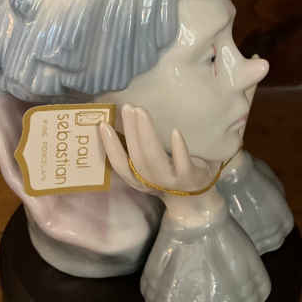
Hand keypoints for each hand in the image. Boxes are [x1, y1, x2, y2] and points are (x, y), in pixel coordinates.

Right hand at [99, 104, 218, 200]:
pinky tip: (175, 131)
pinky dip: (179, 148)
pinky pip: (183, 165)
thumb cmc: (170, 170)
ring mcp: (172, 181)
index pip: (120, 164)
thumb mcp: (150, 164)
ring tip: (142, 112)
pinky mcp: (191, 177)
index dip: (110, 146)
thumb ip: (136, 146)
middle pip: (137, 158)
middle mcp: (152, 182)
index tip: (103, 124)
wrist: (198, 195)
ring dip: (146, 134)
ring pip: (154, 160)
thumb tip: (120, 116)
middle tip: (128, 107)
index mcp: (138, 178)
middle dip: (130, 131)